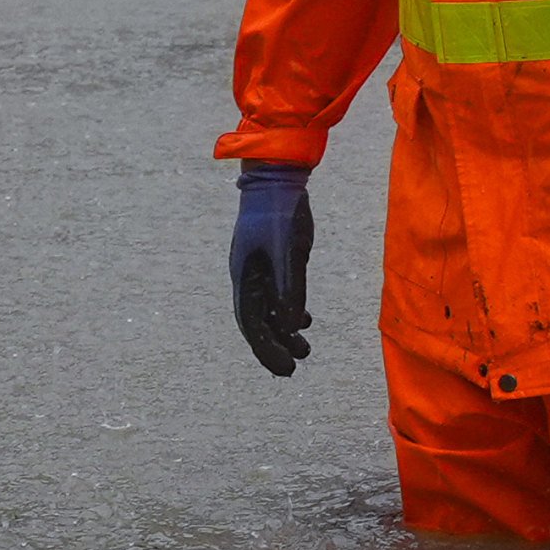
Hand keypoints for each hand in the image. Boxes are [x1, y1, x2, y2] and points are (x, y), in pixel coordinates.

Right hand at [231, 162, 315, 376]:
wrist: (278, 179)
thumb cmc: (281, 213)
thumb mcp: (288, 252)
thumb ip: (289, 288)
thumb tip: (288, 327)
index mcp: (245, 277)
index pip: (252, 324)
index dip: (266, 349)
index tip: (285, 369)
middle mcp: (248, 277)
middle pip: (258, 322)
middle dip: (273, 347)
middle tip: (293, 369)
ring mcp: (260, 269)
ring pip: (269, 309)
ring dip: (284, 332)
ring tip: (304, 349)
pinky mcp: (274, 261)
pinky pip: (278, 295)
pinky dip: (289, 311)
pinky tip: (303, 321)